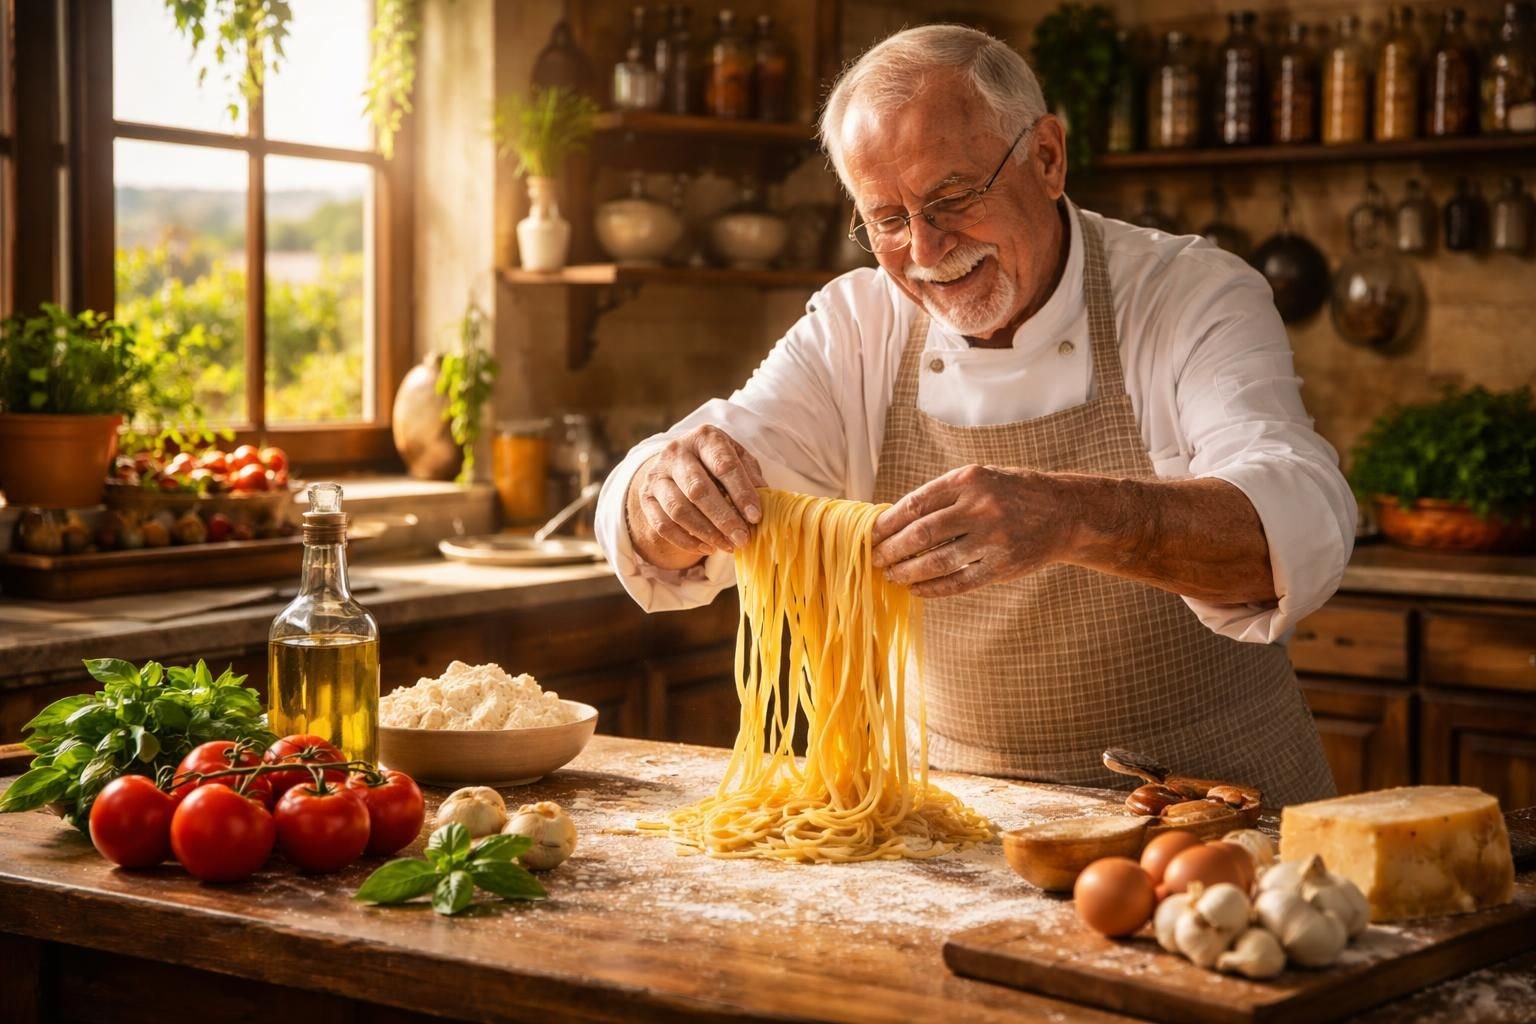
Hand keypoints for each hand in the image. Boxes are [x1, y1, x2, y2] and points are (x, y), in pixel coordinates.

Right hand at [627, 425, 767, 568]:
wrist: (680, 463)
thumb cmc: (717, 462)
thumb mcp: (738, 460)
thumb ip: (751, 477)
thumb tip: (763, 500)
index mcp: (704, 437)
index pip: (724, 465)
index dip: (741, 493)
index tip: (755, 517)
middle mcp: (676, 452)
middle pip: (698, 489)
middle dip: (723, 518)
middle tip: (742, 539)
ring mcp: (657, 475)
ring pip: (679, 510)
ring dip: (706, 532)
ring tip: (728, 546)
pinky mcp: (646, 497)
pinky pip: (663, 525)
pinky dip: (686, 541)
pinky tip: (707, 547)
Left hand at [870, 465, 1073, 597]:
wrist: (1064, 512)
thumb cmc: (1011, 493)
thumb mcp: (979, 479)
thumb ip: (943, 496)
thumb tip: (894, 521)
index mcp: (969, 479)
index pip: (915, 504)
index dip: (887, 523)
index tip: (871, 535)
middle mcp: (980, 507)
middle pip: (921, 534)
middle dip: (892, 550)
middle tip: (876, 559)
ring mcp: (993, 539)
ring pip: (936, 561)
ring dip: (907, 572)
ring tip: (892, 576)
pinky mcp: (1002, 566)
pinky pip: (959, 583)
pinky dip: (933, 589)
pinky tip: (917, 589)